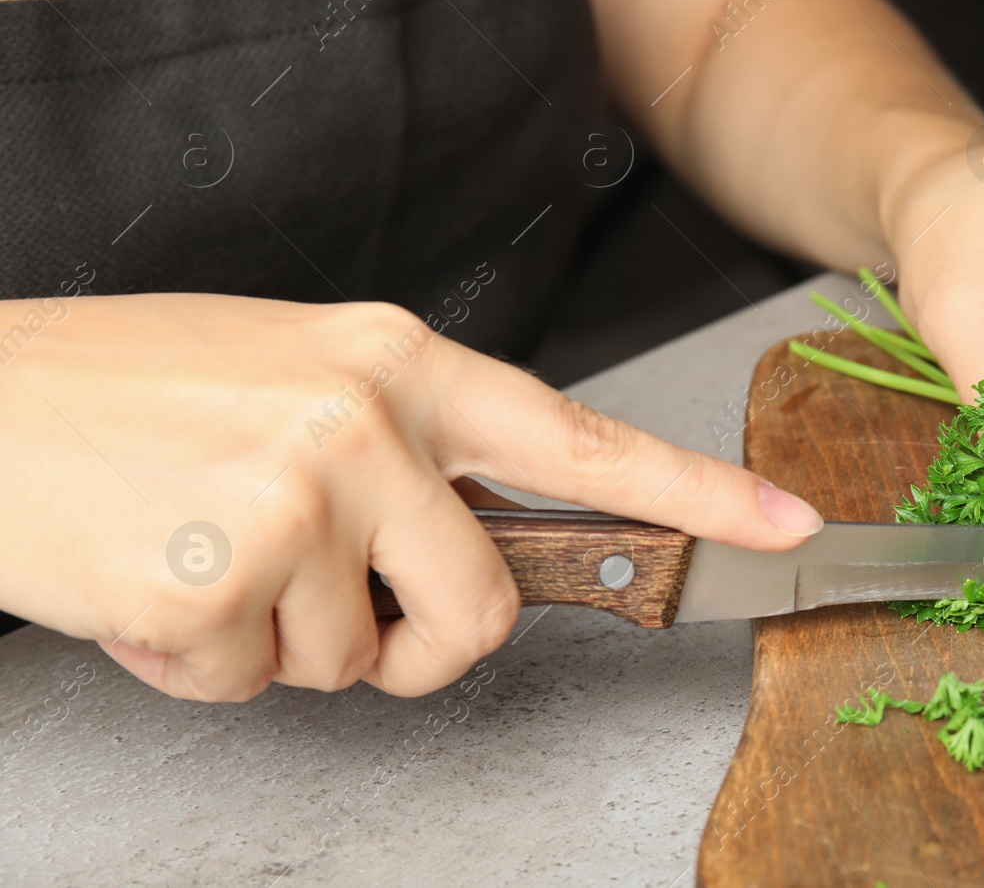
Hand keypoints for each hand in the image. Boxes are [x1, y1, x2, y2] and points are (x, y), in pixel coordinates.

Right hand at [0, 294, 821, 700]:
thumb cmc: (133, 394)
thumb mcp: (296, 380)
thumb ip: (407, 454)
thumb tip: (482, 546)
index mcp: (400, 361)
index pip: (581, 439)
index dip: (698, 494)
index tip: (787, 526)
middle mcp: (366, 416)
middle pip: (480, 608)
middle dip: (411, 645)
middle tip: (324, 611)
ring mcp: (296, 492)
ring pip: (352, 660)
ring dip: (275, 641)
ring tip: (200, 554)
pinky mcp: (218, 573)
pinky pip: (247, 684)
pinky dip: (195, 663)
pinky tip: (146, 580)